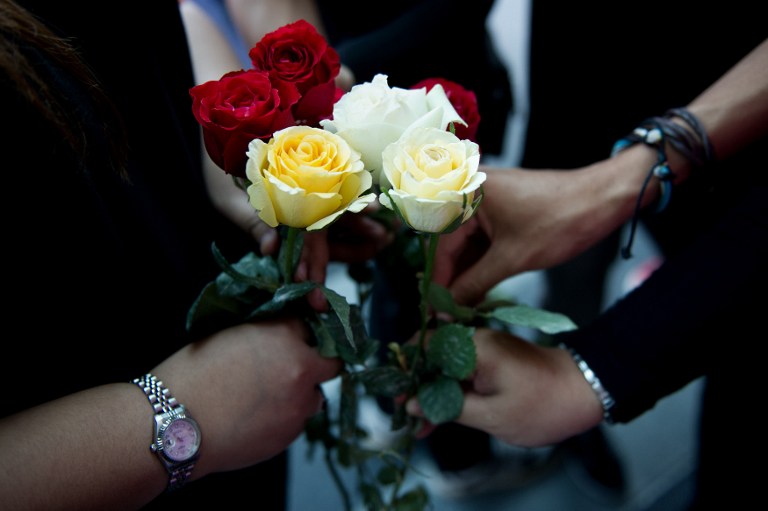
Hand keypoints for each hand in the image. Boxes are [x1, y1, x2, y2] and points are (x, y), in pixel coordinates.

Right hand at [153, 318, 341, 475]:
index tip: (293, 338)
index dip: (300, 333)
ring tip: (269, 397)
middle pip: (331, 362)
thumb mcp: (230, 335)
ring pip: (316, 396)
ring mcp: (298, 405)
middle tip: (294, 367)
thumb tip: (277, 338)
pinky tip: (257, 417)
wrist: (175, 424)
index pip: (310, 325)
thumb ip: (264, 335)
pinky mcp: (290, 434)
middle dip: (317, 363)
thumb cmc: (191, 375)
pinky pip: (298, 421)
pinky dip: (285, 418)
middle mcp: (300, 369)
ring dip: (302, 393)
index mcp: (283, 336)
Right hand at [407, 328, 602, 446]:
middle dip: (416, 385)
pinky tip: (440, 415)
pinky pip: (462, 371)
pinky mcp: (492, 360)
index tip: (396, 397)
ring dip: (432, 391)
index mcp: (474, 346)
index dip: (406, 371)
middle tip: (404, 414)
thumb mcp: (491, 415)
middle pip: (431, 356)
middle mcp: (476, 340)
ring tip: (419, 423)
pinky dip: (450, 390)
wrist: (585, 392)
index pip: (424, 346)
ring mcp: (484, 349)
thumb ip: (449, 407)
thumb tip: (412, 404)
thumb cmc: (543, 405)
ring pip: (445, 367)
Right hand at [434, 156, 652, 304]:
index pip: (442, 246)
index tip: (438, 311)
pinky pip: (482, 239)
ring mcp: (486, 199)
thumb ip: (474, 283)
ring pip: (467, 244)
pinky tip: (480, 288)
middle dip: (454, 279)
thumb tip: (449, 307)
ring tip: (465, 307)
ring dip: (468, 274)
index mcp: (466, 192)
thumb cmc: (560, 220)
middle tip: (451, 313)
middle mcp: (470, 190)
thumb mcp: (512, 258)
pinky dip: (482, 263)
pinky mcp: (501, 209)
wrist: (604, 198)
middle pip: (451, 244)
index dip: (440, 282)